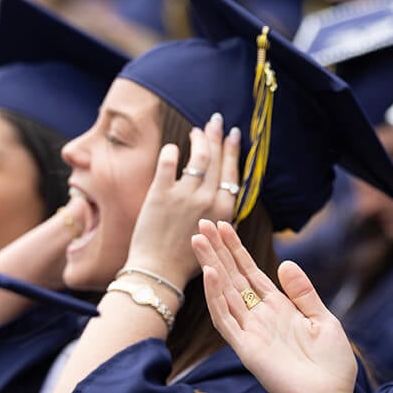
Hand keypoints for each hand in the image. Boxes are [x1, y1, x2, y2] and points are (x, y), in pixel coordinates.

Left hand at [124, 114, 239, 288]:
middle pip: (216, 160)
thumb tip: (223, 191)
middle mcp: (207, 199)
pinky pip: (168, 164)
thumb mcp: (216, 235)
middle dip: (217, 137)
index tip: (233, 134)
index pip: (231, 172)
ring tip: (196, 131)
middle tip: (216, 121)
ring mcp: (184, 196)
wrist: (159, 271)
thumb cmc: (187, 258)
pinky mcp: (160, 195)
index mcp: (224, 210)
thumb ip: (219, 212)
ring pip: (197, 158)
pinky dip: (172, 152)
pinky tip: (173, 147)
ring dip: (199, 140)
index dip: (232, 151)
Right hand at [193, 220, 357, 392]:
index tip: (223, 225)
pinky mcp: (246, 349)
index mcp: (279, 308)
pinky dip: (216, 298)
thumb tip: (286, 263)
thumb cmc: (331, 365)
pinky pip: (227, 320)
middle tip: (201, 222)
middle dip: (218, 250)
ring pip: (224, 293)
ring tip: (198, 239)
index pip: (251, 273)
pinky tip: (211, 274)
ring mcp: (251, 332)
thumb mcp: (323, 320)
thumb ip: (304, 293)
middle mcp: (260, 317)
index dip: (236, 249)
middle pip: (233, 277)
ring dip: (211, 266)